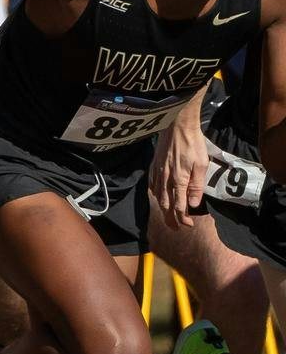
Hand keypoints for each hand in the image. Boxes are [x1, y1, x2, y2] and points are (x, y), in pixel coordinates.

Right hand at [151, 110, 209, 226]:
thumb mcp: (201, 164)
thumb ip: (196, 186)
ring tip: (166, 216)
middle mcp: (166, 179)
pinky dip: (155, 194)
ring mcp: (158, 173)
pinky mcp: (154, 165)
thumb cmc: (193, 144)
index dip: (183, 218)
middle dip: (170, 218)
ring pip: (157, 196)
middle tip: (175, 228)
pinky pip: (152, 184)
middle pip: (166, 204)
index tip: (188, 225)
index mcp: (179, 180)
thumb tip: (192, 204)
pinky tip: (157, 195)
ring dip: (162, 209)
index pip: (179, 206)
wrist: (177, 125)